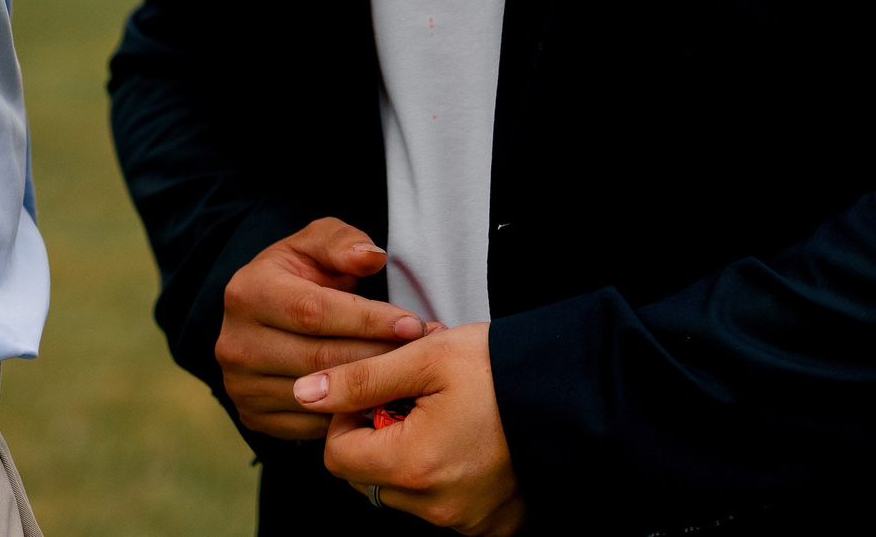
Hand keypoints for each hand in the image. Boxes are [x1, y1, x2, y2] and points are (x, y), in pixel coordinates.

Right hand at [217, 219, 429, 439]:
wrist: (263, 314)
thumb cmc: (301, 273)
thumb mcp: (317, 243)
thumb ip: (343, 243)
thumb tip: (372, 257)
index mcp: (248, 292)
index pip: (315, 311)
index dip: (369, 319)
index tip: (413, 324)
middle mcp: (235, 343)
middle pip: (319, 357)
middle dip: (379, 355)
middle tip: (424, 353)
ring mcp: (241, 386)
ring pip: (319, 395)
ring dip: (372, 388)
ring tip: (412, 374)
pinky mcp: (253, 417)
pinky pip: (312, 424)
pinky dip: (351, 413)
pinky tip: (382, 398)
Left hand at [295, 324, 524, 534]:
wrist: (572, 390)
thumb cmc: (500, 367)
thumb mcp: (424, 357)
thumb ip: (360, 378)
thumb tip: (303, 393)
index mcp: (414, 465)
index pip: (337, 456)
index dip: (347, 418)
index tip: (378, 391)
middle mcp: (437, 507)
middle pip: (368, 479)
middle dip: (378, 438)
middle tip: (415, 398)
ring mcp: (466, 521)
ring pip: (404, 494)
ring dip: (409, 457)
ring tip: (446, 415)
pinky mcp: (491, 525)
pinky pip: (443, 507)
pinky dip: (443, 477)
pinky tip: (468, 441)